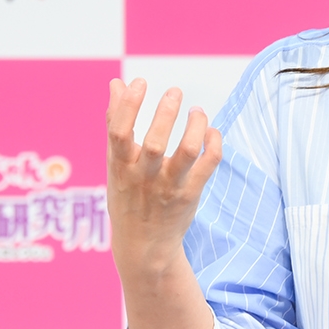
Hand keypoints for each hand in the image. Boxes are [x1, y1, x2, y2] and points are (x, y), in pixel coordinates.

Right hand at [106, 78, 222, 278]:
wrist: (143, 246)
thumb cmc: (127, 196)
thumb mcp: (115, 163)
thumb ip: (115, 122)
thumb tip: (116, 83)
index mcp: (121, 167)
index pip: (119, 133)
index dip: (128, 105)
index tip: (140, 83)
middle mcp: (144, 177)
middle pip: (155, 143)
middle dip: (166, 113)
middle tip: (175, 91)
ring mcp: (169, 186)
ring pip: (187, 152)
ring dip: (195, 126)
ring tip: (197, 111)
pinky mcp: (191, 193)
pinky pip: (209, 163)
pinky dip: (213, 142)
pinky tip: (210, 131)